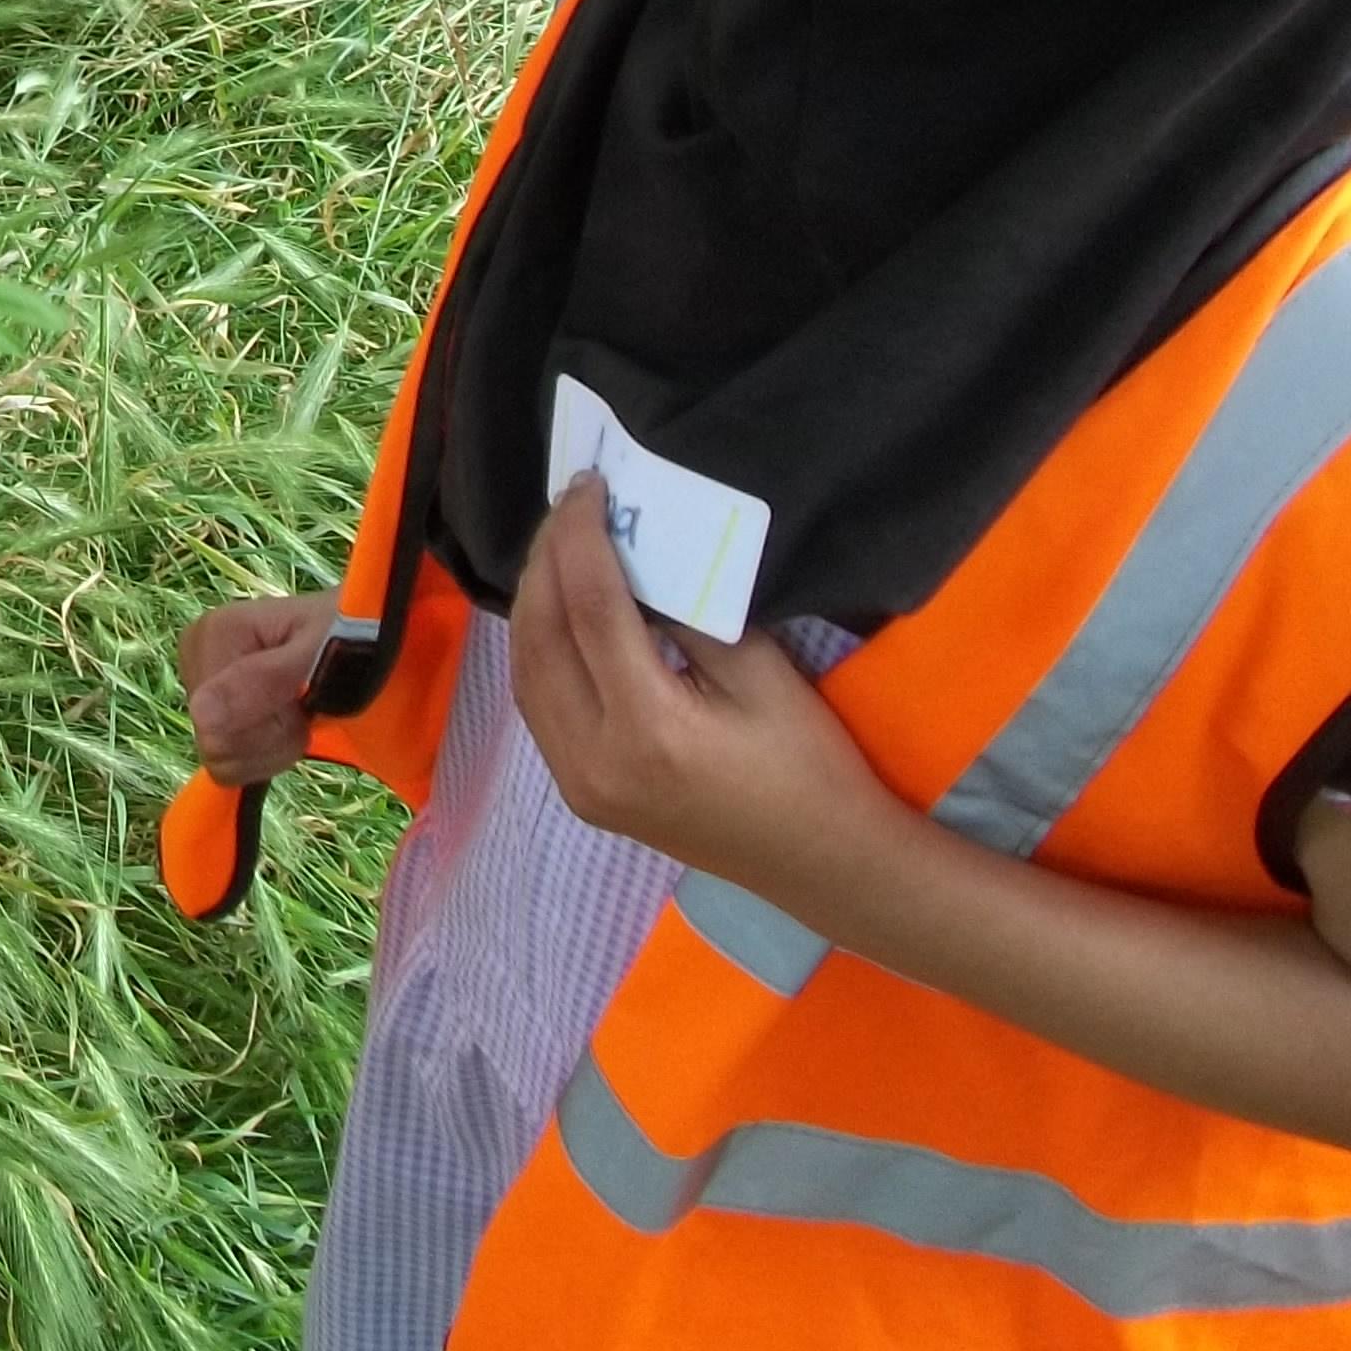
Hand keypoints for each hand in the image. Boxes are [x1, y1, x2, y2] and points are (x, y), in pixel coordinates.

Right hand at [176, 587, 335, 786]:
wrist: (362, 637)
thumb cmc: (352, 635)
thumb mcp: (322, 650)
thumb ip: (265, 679)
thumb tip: (202, 716)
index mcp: (212, 633)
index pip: (214, 724)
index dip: (271, 724)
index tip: (305, 697)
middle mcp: (195, 658)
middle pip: (217, 744)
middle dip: (272, 738)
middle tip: (307, 707)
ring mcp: (199, 687)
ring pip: (222, 761)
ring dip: (272, 750)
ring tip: (300, 715)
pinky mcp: (210, 713)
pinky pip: (227, 766)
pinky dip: (264, 757)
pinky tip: (285, 728)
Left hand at [507, 479, 895, 895]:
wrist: (824, 865)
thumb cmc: (810, 765)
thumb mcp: (764, 675)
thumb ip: (692, 614)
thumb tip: (635, 557)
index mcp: (647, 728)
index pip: (590, 607)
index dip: (582, 537)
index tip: (589, 485)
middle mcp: (593, 760)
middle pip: (541, 637)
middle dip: (546, 561)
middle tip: (568, 506)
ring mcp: (578, 784)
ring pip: (526, 672)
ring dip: (533, 602)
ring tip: (558, 547)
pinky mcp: (579, 794)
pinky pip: (536, 706)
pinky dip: (538, 649)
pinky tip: (556, 611)